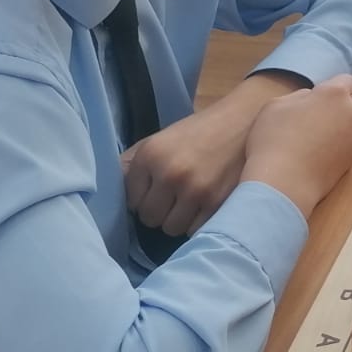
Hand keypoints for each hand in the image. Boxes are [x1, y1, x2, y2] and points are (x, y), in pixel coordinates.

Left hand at [121, 71, 305, 234]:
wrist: (246, 121)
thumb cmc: (200, 132)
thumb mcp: (162, 139)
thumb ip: (133, 164)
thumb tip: (105, 194)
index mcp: (151, 156)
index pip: (131, 202)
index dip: (143, 198)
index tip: (156, 191)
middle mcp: (170, 173)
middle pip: (149, 219)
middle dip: (159, 211)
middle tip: (173, 198)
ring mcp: (195, 190)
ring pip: (171, 229)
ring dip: (178, 220)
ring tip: (189, 203)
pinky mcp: (218, 202)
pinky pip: (194, 230)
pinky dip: (198, 223)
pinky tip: (204, 206)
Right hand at [241, 75, 351, 218]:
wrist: (284, 183)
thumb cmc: (275, 139)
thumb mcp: (276, 105)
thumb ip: (300, 96)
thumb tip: (312, 99)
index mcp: (335, 93)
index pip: (346, 81)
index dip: (331, 88)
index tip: (317, 99)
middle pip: (349, 103)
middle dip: (336, 108)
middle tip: (311, 121)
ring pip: (350, 125)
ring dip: (338, 127)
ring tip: (313, 141)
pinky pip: (349, 144)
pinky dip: (339, 146)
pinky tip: (318, 155)